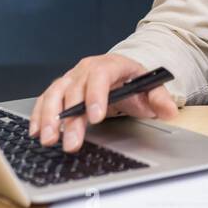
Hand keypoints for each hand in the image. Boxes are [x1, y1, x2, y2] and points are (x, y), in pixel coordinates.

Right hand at [28, 54, 177, 152]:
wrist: (121, 72)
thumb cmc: (133, 81)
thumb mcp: (150, 87)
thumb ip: (160, 99)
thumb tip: (170, 111)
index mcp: (110, 65)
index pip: (100, 76)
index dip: (95, 96)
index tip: (95, 117)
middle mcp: (86, 69)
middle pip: (74, 90)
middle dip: (71, 118)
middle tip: (70, 142)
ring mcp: (71, 78)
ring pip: (55, 94)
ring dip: (49, 117)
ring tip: (48, 139)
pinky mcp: (60, 88)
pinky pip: (46, 99)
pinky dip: (38, 114)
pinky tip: (36, 131)